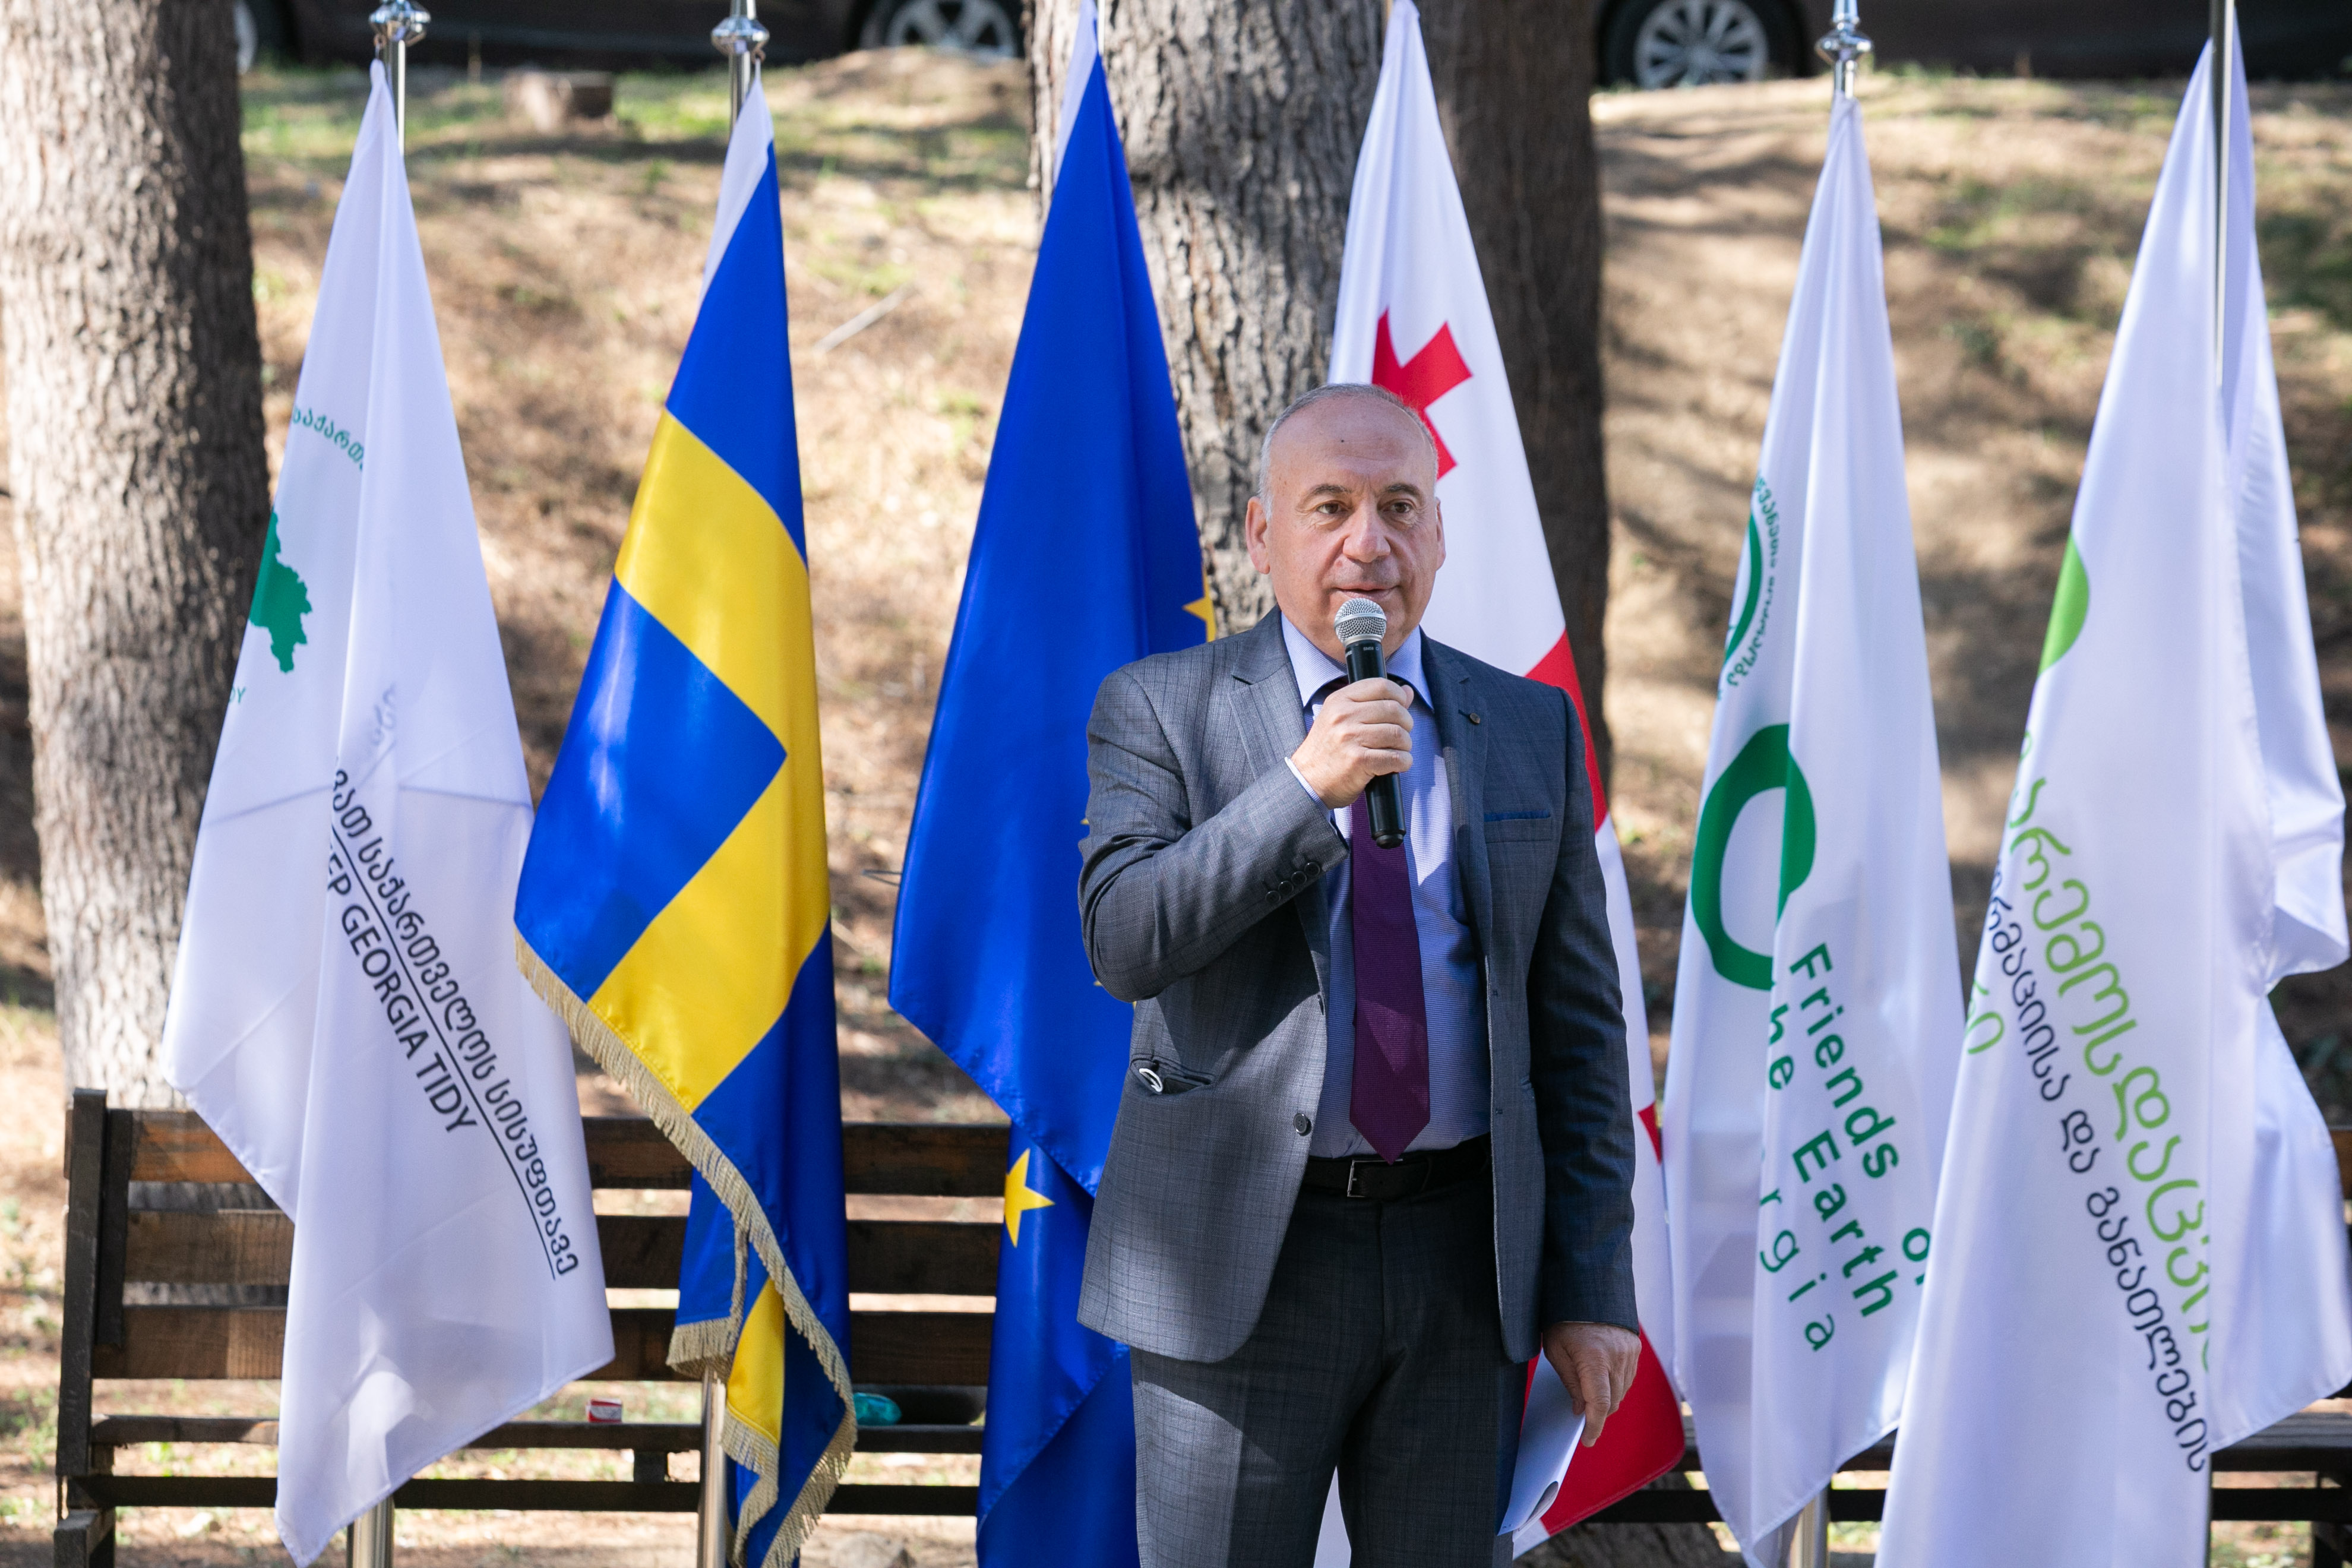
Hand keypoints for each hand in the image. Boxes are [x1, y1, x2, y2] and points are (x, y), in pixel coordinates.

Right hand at [1290, 677, 1412, 806]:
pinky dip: (1403, 762)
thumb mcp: (1342, 719)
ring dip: (1405, 746)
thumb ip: (1374, 703)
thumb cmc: (1328, 751)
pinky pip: (1396, 757)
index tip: (1401, 709)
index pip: (1381, 686)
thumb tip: (1408, 691)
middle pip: (1394, 710)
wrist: (1307, 782)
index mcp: (1339, 700)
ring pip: (1398, 734)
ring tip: (1397, 751)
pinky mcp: (1358, 760)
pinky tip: (1397, 765)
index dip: (1399, 696)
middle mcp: (1343, 716)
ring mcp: (1349, 738)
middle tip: (1400, 736)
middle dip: (1406, 724)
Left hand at [1541, 1320, 1639, 1447]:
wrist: (1586, 1288)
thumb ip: (1570, 1383)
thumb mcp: (1556, 1351)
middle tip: (1583, 1416)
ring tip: (1590, 1395)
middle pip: (1613, 1401)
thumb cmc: (1563, 1319)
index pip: (1600, 1404)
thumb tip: (1580, 1410)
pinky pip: (1628, 1377)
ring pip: (1622, 1391)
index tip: (1587, 1441)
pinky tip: (1603, 1380)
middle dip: (1598, 1413)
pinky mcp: (1635, 1347)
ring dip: (1608, 1399)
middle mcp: (1616, 1357)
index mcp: (1594, 1358)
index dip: (1594, 1427)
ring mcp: (1629, 1352)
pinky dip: (1616, 1384)